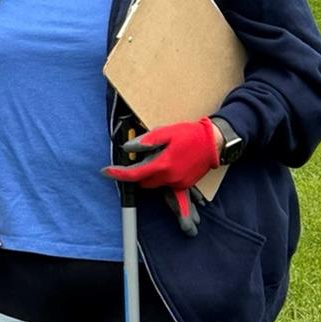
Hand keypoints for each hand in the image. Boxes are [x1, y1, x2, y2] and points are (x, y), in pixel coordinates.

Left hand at [103, 117, 218, 190]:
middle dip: (136, 174)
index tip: (106, 172)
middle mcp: (170, 177)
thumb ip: (146, 141)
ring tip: (156, 161)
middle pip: (143, 181)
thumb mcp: (166, 132)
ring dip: (150, 176)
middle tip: (138, 160)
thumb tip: (128, 147)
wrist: (214, 142)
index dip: (118, 174)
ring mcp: (178, 183)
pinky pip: (169, 188)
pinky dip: (163, 180)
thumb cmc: (191, 135)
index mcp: (163, 165)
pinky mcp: (185, 185)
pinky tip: (169, 174)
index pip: (134, 174)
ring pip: (155, 185)